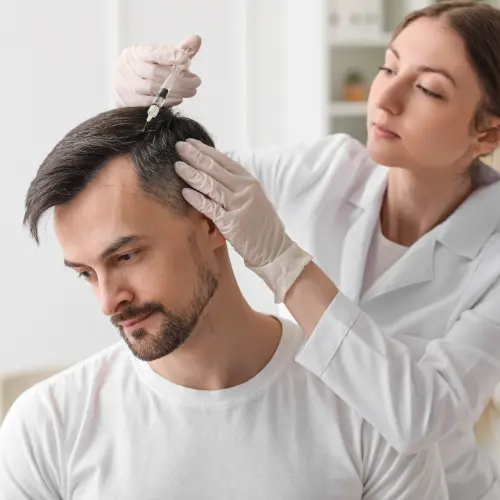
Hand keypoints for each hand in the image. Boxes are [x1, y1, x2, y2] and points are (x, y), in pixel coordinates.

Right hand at [113, 35, 202, 107]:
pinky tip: (179, 99)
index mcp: (136, 52)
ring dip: (176, 90)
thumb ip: (178, 51)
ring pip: (153, 88)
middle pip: (155, 72)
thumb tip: (196, 39)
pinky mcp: (127, 100)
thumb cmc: (146, 72)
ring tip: (191, 90)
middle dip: (179, 77)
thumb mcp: (161, 60)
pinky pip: (149, 102)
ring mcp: (126, 84)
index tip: (186, 59)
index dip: (169, 55)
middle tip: (196, 81)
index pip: (153, 52)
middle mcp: (129, 66)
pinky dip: (166, 101)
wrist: (124, 90)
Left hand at [174, 139, 311, 301]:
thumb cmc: (261, 224)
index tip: (190, 143)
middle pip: (215, 169)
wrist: (274, 249)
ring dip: (192, 174)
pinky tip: (185, 192)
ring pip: (211, 186)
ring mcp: (239, 206)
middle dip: (195, 157)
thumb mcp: (253, 198)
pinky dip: (197, 199)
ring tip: (178, 166)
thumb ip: (236, 185)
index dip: (205, 150)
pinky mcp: (232, 224)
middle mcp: (245, 190)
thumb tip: (213, 171)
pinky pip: (210, 208)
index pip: (224, 160)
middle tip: (179, 147)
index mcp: (250, 182)